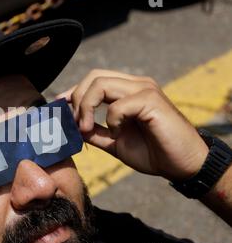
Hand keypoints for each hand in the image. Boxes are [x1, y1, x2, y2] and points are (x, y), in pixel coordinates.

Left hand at [57, 69, 208, 180]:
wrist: (182, 165)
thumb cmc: (153, 152)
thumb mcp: (115, 142)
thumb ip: (95, 132)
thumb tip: (72, 127)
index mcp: (127, 91)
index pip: (94, 80)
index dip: (73, 91)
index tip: (59, 106)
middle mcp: (135, 85)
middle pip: (93, 77)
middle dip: (77, 99)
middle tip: (77, 125)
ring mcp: (144, 89)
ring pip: (100, 84)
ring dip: (87, 108)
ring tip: (87, 129)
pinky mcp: (151, 100)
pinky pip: (118, 105)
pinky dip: (112, 121)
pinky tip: (119, 134)